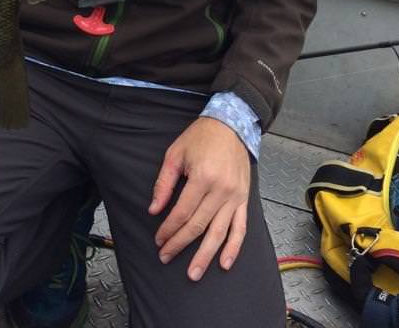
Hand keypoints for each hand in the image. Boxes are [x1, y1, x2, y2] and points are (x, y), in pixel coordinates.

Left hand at [149, 117, 249, 281]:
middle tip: (166, 257)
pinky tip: (225, 263)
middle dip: (180, 244)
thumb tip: (154, 210)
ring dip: (206, 255)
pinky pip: (240, 228)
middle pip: (198, 226)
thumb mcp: (175, 154)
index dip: (168, 229)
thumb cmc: (201, 137)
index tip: (158, 239)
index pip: (182, 213)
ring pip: (219, 233)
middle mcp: (221, 190)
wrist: (232, 125)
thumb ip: (164, 183)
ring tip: (194, 273)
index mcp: (203, 177)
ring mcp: (235, 197)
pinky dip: (234, 248)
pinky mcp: (244, 199)